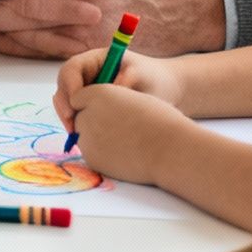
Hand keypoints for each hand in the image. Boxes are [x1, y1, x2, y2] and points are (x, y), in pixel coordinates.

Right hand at [53, 48, 183, 125]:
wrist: (166, 92)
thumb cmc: (154, 78)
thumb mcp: (142, 74)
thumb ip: (126, 77)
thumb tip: (113, 86)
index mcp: (95, 60)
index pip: (71, 69)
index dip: (69, 86)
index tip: (76, 104)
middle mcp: (87, 74)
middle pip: (63, 87)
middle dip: (64, 106)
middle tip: (71, 127)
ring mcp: (87, 90)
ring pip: (66, 103)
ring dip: (68, 118)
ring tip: (77, 135)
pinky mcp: (91, 106)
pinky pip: (77, 114)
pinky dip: (77, 124)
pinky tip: (86, 136)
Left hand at [57, 82, 193, 184]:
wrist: (170, 149)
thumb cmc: (159, 121)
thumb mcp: (133, 99)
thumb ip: (110, 102)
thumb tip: (95, 112)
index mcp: (97, 93)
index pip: (80, 97)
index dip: (93, 104)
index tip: (108, 110)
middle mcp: (86, 113)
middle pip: (80, 117)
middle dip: (93, 122)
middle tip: (119, 129)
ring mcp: (86, 138)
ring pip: (84, 137)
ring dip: (97, 139)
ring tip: (125, 141)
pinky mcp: (91, 159)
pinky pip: (92, 154)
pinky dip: (103, 154)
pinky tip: (124, 153)